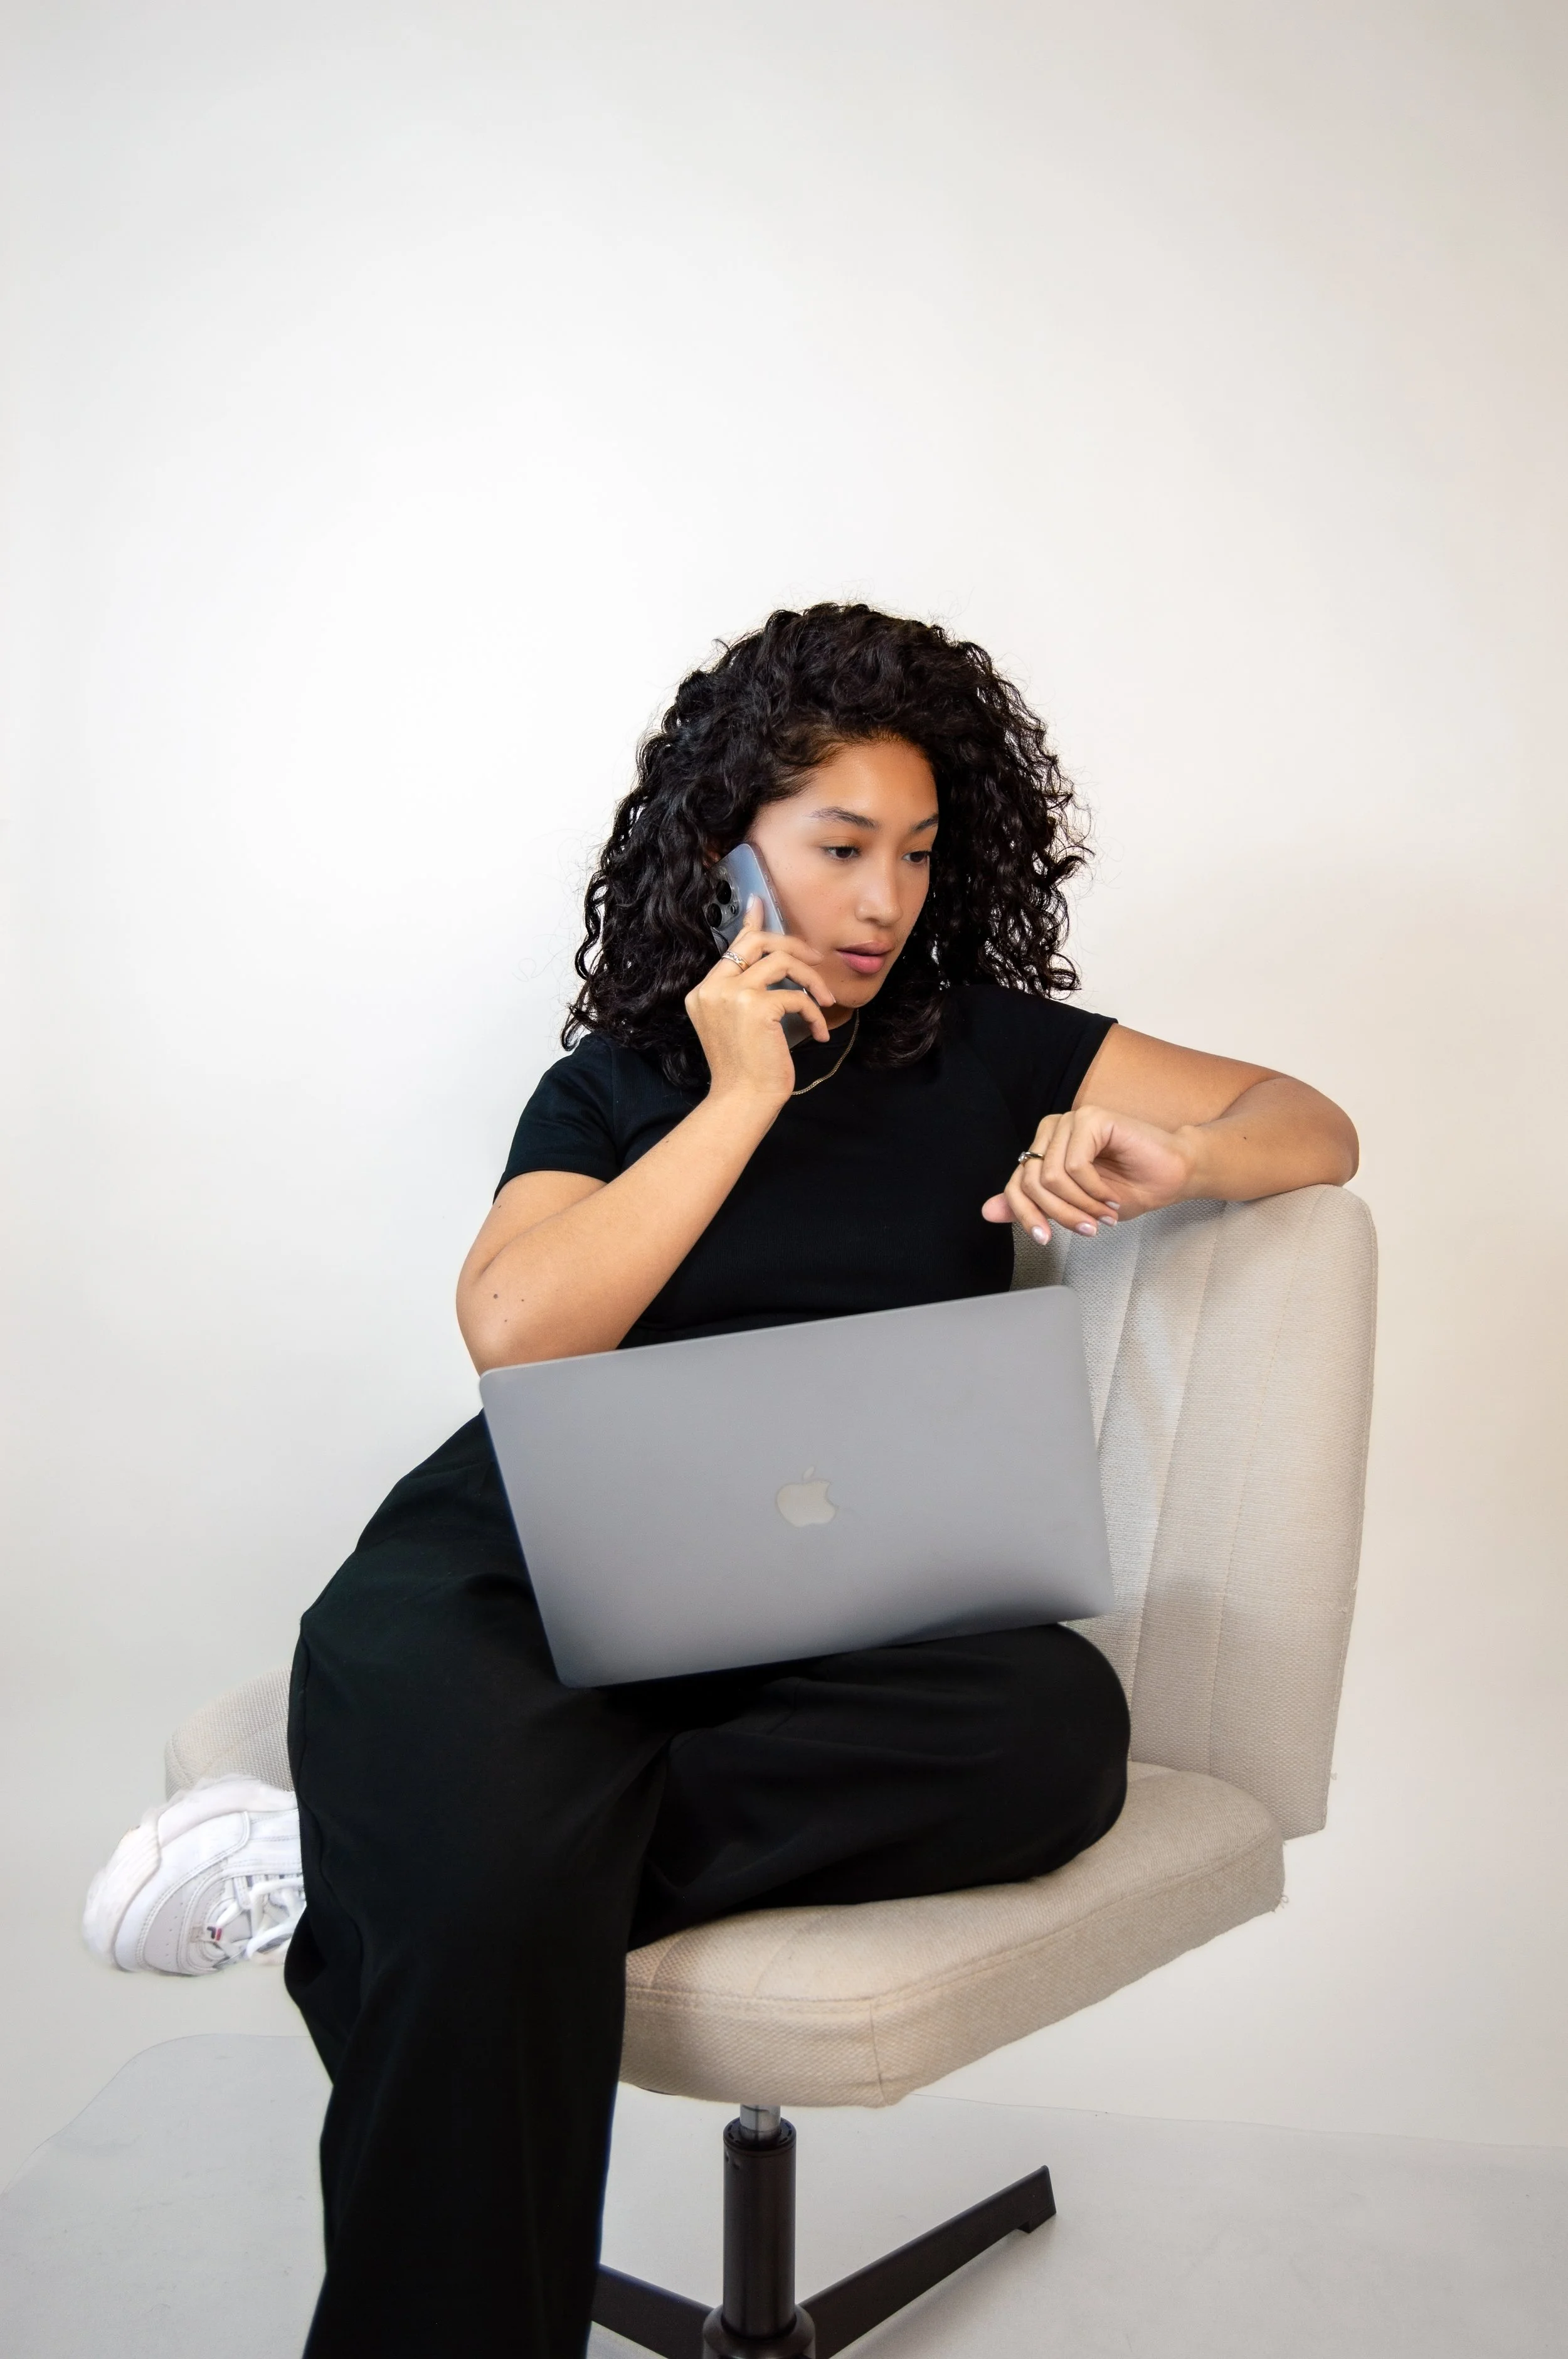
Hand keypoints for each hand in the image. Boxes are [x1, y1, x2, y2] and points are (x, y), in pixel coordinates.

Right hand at [685, 896, 836, 1103]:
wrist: (742, 1101)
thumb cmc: (746, 1069)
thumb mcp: (741, 1025)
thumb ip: (748, 992)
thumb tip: (776, 967)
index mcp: (705, 991)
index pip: (732, 947)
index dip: (751, 923)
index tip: (760, 903)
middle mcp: (713, 988)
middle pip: (756, 942)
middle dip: (791, 944)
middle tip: (815, 958)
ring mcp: (732, 995)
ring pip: (781, 961)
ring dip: (811, 978)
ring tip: (826, 1000)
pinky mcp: (757, 1007)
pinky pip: (796, 995)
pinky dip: (814, 1011)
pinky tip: (819, 1032)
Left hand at [980, 1104, 1198, 1240]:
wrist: (1174, 1175)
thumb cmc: (1130, 1188)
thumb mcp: (1074, 1207)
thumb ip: (1033, 1205)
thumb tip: (987, 1211)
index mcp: (1044, 1148)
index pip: (1015, 1184)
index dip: (1027, 1215)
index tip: (1045, 1239)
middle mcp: (1053, 1130)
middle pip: (1031, 1183)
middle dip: (1060, 1215)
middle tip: (1089, 1228)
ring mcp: (1071, 1120)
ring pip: (1051, 1177)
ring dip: (1080, 1205)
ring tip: (1104, 1213)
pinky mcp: (1091, 1117)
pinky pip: (1075, 1166)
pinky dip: (1094, 1190)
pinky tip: (1112, 1196)